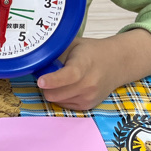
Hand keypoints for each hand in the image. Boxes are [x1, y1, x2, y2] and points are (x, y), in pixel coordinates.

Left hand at [36, 29, 150, 109]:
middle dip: (45, 86)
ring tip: (61, 79)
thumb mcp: (73, 44)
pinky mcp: (87, 106)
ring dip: (52, 91)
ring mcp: (89, 97)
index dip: (53, 80)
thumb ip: (56, 52)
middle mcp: (89, 84)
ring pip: (57, 101)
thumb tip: (34, 59)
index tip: (40, 81)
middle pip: (57, 93)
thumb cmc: (90, 52)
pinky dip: (60, 97)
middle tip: (46, 74)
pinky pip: (63, 105)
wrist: (115, 64)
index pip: (69, 75)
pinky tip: (67, 86)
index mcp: (84, 64)